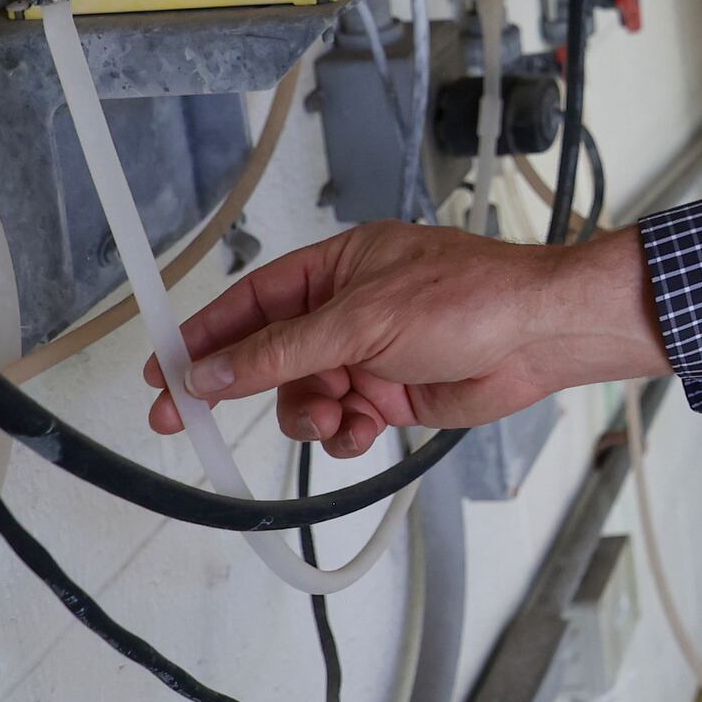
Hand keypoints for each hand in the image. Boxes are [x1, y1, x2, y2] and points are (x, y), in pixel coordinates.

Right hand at [139, 220, 671, 457]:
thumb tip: (215, 370)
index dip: (202, 336)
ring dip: (308, 415)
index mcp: (338, 267)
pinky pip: (343, 421)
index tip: (160, 369)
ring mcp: (370, 353)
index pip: (251, 302)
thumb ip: (283, 350)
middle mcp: (348, 308)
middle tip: (185, 423)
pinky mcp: (393, 392)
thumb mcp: (363, 319)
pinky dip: (345, 433)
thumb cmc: (471, 298)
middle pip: (268, 357)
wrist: (540, 335)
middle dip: (238, 390)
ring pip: (303, 397)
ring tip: (335, 416)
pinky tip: (362, 431)